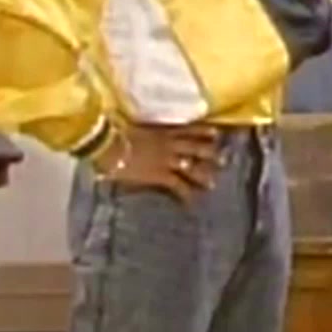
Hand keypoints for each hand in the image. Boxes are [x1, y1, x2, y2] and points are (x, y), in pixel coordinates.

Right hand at [91, 123, 223, 205]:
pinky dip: (186, 195)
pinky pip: (178, 186)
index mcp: (162, 130)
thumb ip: (139, 131)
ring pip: (192, 167)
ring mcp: (167, 159)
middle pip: (196, 147)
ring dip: (204, 175)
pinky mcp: (160, 174)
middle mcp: (169, 143)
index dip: (203, 131)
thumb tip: (134, 132)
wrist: (108, 143)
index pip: (187, 129)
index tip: (215, 132)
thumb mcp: (131, 127)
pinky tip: (191, 203)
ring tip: (213, 183)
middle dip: (210, 153)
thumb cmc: (114, 133)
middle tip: (223, 159)